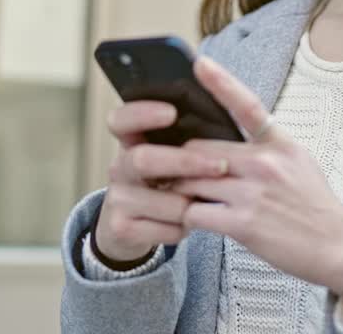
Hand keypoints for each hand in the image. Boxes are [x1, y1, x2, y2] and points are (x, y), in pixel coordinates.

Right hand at [95, 99, 230, 261]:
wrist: (131, 229)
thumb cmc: (164, 184)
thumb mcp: (167, 157)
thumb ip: (184, 138)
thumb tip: (224, 113)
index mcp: (130, 142)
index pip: (122, 120)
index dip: (142, 113)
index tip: (172, 112)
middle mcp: (120, 167)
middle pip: (143, 159)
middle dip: (186, 162)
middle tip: (220, 165)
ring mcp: (117, 199)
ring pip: (165, 201)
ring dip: (193, 204)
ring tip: (207, 200)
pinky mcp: (122, 229)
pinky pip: (168, 229)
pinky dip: (187, 227)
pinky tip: (191, 222)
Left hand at [172, 56, 342, 298]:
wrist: (338, 245)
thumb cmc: (315, 206)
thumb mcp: (299, 161)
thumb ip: (266, 148)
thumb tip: (229, 146)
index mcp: (278, 144)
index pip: (247, 105)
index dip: (221, 82)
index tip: (201, 63)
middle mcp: (264, 163)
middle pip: (199, 150)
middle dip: (183, 163)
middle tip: (174, 173)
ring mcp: (252, 192)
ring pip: (191, 180)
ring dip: (181, 191)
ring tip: (180, 198)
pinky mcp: (242, 222)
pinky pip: (195, 212)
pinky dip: (188, 217)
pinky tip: (196, 220)